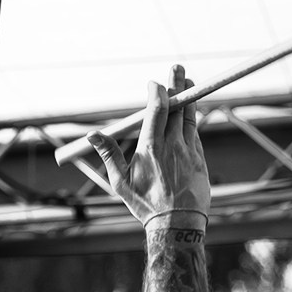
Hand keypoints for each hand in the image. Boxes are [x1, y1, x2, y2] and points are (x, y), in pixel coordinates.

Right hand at [88, 69, 210, 229]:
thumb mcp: (120, 182)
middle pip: (176, 106)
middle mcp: (171, 145)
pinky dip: (191, 118)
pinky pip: (194, 132)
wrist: (177, 224)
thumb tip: (92, 134)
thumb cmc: (145, 204)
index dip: (156, 92)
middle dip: (176, 84)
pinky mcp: (199, 159)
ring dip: (188, 97)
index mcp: (150, 148)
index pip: (156, 109)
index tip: (153, 83)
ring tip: (188, 81)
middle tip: (177, 67)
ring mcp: (188, 151)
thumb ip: (108, 154)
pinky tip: (188, 112)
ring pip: (189, 116)